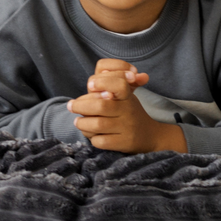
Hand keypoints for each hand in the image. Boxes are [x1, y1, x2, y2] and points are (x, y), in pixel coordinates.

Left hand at [66, 59, 186, 152]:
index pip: (119, 84)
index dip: (103, 82)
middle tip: (70, 106)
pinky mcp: (124, 143)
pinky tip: (90, 134)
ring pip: (98, 124)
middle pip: (101, 105)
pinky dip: (92, 137)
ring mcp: (127, 128)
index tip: (90, 85)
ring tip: (77, 121)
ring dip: (82, 123)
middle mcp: (128, 110)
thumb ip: (111, 85)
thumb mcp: (126, 95)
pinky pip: (102, 141)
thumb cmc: (130, 111)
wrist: (150, 136)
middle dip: (81, 106)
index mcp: (128, 96)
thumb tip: (98, 77)